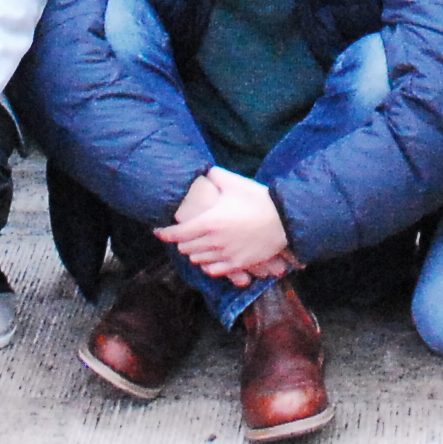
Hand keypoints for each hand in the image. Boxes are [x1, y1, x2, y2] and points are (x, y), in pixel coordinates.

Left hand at [158, 169, 291, 282]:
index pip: (177, 233)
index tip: (158, 230)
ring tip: (195, 244)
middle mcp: (213, 243)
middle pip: (186, 248)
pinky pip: (214, 271)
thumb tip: (205, 172)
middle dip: (180, 241)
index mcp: (209, 223)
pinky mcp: (238, 265)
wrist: (283, 221)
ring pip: (198, 261)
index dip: (164, 233)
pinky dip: (208, 265)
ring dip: (193, 252)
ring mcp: (225, 256)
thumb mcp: (234, 182)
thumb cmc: (258, 200)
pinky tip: (210, 258)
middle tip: (181, 233)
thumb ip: (215, 176)